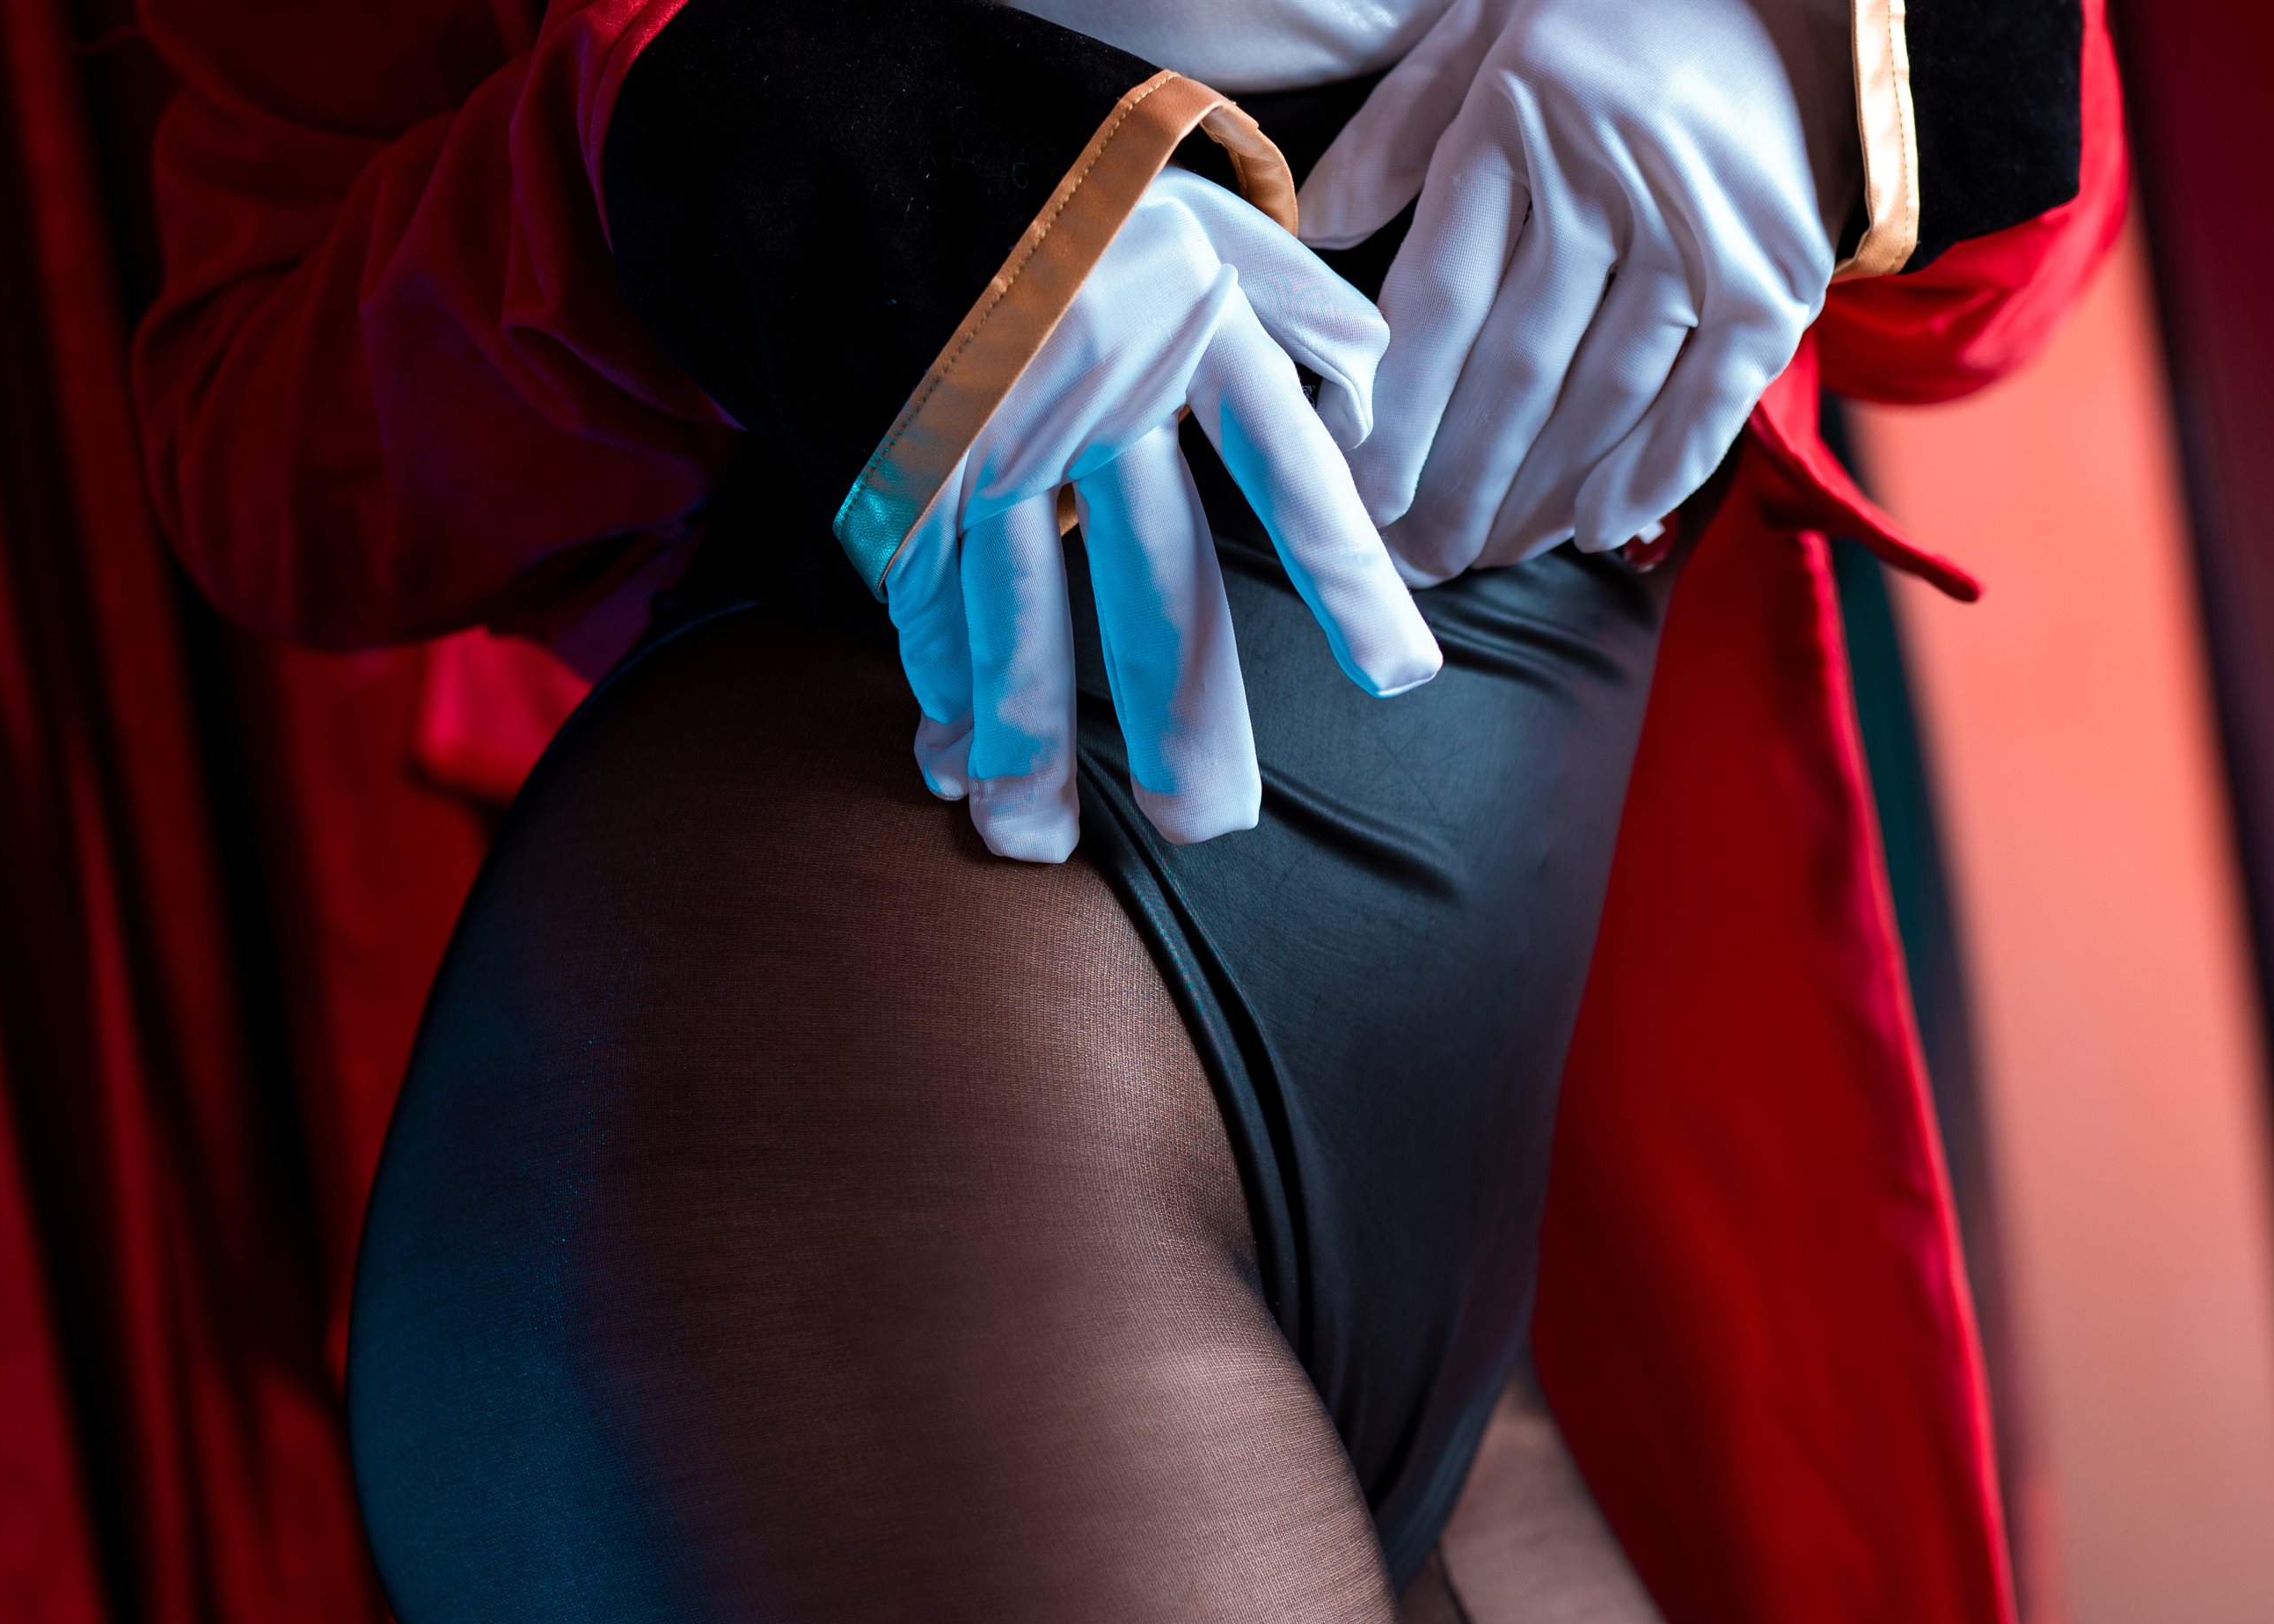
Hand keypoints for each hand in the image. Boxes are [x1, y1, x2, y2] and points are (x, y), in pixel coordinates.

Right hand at [885, 167, 1441, 862]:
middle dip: (1183, 721)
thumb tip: (1372, 396)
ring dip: (1029, 749)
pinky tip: (949, 761)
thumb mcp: (1203, 207)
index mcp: (1191, 330)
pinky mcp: (897, 466)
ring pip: (1017, 624)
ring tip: (1040, 846)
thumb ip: (1296, 306)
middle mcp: (1095, 402)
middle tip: (1211, 827)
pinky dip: (934, 682)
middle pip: (1152, 589)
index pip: (1291, 475)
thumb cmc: (1066, 180)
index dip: (1348, 582)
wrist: (870, 126)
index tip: (1403, 679)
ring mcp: (985, 443)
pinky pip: (922, 598)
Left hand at [1297, 0, 1858, 583]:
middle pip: (1513, 365)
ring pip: (1601, 391)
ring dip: (1537, 490)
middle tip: (1412, 558)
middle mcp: (1607, 178)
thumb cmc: (1623, 6)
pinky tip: (1598, 526)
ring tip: (1483, 551)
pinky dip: (1657, 467)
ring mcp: (1699, 229)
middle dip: (1454, 479)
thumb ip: (1400, 127)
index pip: (1436, 300)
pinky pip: (1710, 391)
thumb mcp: (1487, 24)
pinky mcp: (1779, 266)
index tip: (1358, 490)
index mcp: (1518, 120)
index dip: (1394, 411)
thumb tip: (1319, 226)